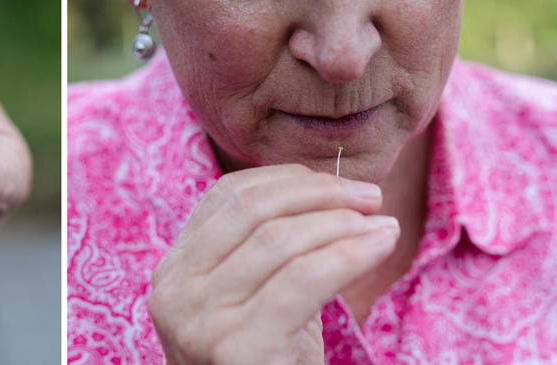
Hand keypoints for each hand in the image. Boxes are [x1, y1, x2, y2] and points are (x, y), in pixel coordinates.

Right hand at [148, 164, 398, 363]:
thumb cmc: (264, 362)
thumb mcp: (251, 299)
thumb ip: (266, 249)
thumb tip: (333, 186)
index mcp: (173, 271)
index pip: (226, 197)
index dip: (289, 180)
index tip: (339, 184)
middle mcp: (175, 292)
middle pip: (251, 210)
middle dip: (320, 193)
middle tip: (370, 198)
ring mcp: (200, 321)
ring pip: (280, 239)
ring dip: (343, 222)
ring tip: (382, 226)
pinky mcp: (236, 347)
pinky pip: (303, 279)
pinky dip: (349, 253)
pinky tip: (379, 245)